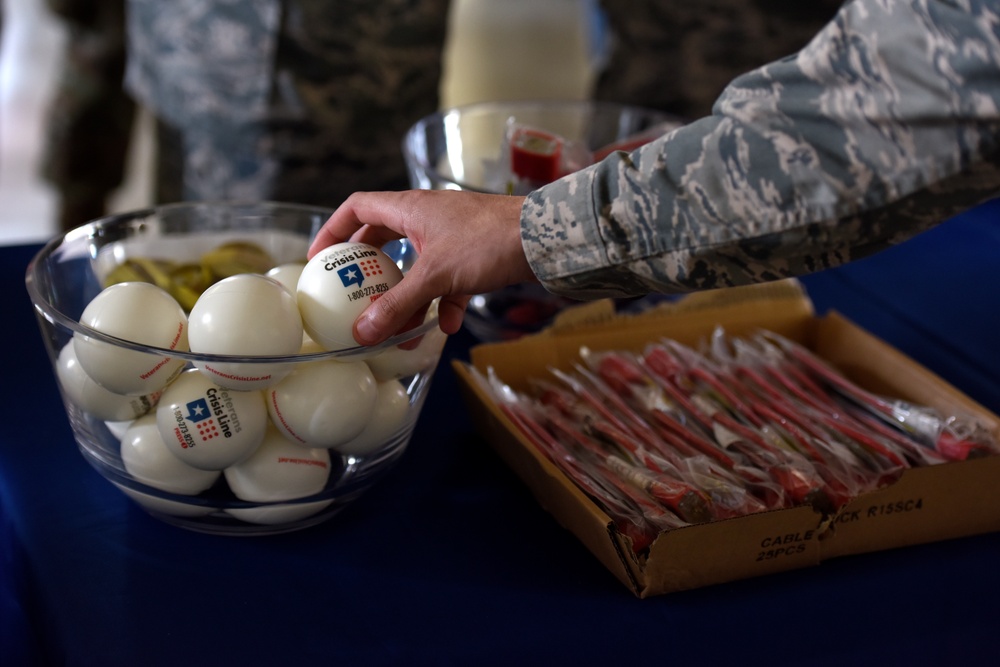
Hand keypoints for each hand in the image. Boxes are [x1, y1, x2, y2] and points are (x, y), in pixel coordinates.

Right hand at [308, 189, 535, 344]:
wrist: (545, 239)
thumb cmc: (489, 241)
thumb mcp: (436, 275)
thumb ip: (398, 304)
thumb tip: (362, 332)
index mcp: (410, 207)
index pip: (358, 207)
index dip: (335, 229)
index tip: (320, 258)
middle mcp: (428, 217)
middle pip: (385, 238)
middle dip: (369, 269)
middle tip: (351, 293)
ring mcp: (452, 236)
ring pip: (417, 265)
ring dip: (406, 295)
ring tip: (396, 326)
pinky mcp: (474, 256)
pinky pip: (448, 280)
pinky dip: (443, 302)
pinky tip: (445, 326)